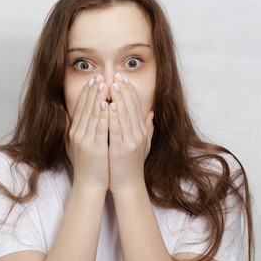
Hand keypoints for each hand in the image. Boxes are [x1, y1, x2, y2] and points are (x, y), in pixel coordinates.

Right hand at [66, 75, 109, 190]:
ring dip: (99, 98)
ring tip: (105, 84)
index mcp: (74, 133)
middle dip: (93, 91)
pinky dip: (104, 115)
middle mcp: (78, 134)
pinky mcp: (96, 148)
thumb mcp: (72, 146)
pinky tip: (108, 104)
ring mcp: (86, 141)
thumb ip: (69, 130)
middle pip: (86, 108)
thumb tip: (66, 114)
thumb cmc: (85, 166)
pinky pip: (101, 128)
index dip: (86, 93)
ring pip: (93, 115)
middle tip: (100, 76)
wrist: (89, 184)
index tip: (93, 80)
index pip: (80, 108)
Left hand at [107, 73, 153, 193]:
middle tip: (117, 75)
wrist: (128, 185)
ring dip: (119, 99)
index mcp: (142, 131)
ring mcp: (131, 142)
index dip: (130, 91)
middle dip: (124, 90)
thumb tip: (151, 112)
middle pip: (132, 107)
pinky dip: (113, 117)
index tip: (123, 78)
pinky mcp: (121, 149)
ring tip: (112, 85)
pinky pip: (117, 130)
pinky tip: (109, 106)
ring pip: (125, 115)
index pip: (137, 106)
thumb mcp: (143, 144)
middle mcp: (139, 134)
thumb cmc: (131, 165)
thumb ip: (147, 128)